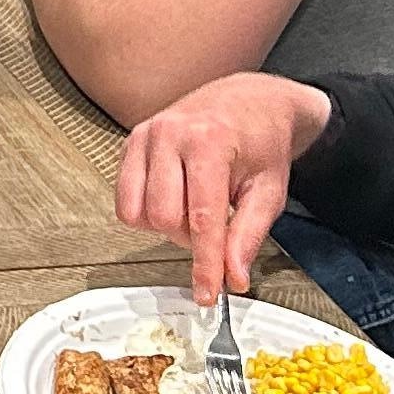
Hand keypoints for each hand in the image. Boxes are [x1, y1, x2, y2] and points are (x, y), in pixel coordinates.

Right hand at [111, 72, 334, 300]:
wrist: (250, 99)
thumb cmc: (262, 142)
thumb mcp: (269, 191)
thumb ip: (248, 236)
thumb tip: (233, 277)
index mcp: (210, 142)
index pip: (202, 219)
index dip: (204, 264)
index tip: (206, 294)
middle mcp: (171, 134)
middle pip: (164, 218)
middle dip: (189, 238)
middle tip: (213, 228)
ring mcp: (146, 135)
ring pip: (138, 213)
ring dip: (166, 226)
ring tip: (193, 210)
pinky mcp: (131, 142)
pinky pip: (124, 199)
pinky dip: (148, 212)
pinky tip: (174, 199)